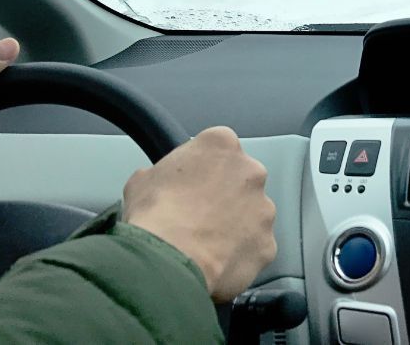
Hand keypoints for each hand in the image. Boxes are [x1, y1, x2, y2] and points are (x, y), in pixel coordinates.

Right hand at [122, 126, 276, 301]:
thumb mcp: (142, 181)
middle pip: (241, 180)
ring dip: (235, 226)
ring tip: (205, 244)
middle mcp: (251, 171)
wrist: (168, 262)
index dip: (202, 169)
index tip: (190, 185)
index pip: (218, 148)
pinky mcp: (268, 244)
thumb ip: (159, 173)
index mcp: (221, 144)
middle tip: (198, 215)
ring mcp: (263, 209)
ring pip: (252, 215)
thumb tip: (153, 181)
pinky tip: (217, 263)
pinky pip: (256, 248)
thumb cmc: (155, 217)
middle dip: (224, 196)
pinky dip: (240, 255)